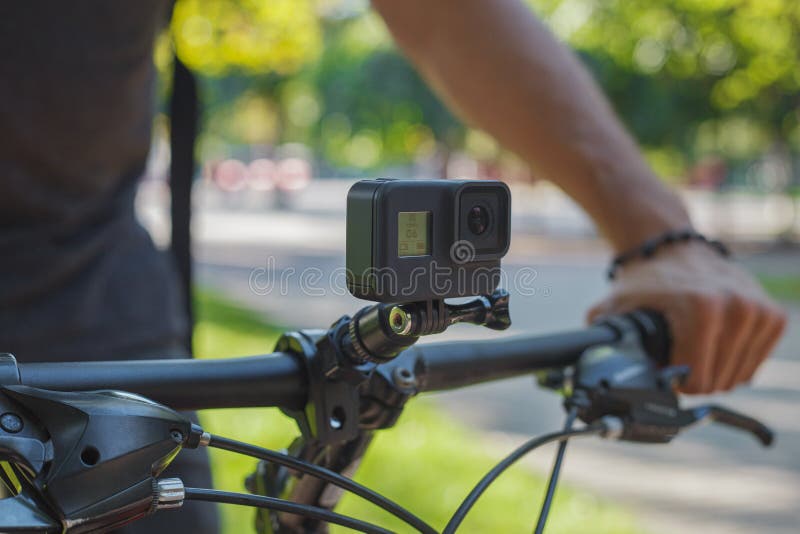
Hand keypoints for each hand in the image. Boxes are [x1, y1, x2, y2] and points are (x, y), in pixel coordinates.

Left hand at [588, 242, 786, 393]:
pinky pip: (754, 363)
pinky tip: (713, 343)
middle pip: (718, 382)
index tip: (662, 369)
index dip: (675, 383)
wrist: (673, 246)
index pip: (696, 381)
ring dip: (714, 370)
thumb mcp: (617, 308)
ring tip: (692, 348)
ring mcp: (760, 311)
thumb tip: (586, 368)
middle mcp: (738, 308)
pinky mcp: (773, 315)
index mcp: (702, 309)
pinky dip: (733, 361)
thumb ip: (602, 340)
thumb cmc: (645, 280)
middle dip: (694, 378)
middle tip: (675, 356)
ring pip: (738, 376)